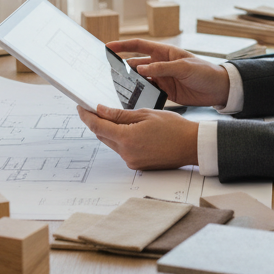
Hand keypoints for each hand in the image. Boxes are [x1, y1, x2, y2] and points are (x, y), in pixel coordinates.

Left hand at [77, 104, 198, 169]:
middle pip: (103, 135)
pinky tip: (129, 129)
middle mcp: (126, 153)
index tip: (81, 108)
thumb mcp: (145, 114)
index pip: (98, 126)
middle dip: (97, 122)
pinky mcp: (137, 165)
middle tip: (94, 109)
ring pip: (112, 143)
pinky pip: (123, 150)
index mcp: (127, 138)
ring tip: (114, 116)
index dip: (86, 116)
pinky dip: (121, 139)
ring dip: (110, 131)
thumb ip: (120, 114)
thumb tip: (101, 110)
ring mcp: (132, 161)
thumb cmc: (174, 128)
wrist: (192, 146)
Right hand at [107, 39, 230, 106]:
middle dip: (122, 66)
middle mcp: (160, 63)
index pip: (139, 45)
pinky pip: (148, 90)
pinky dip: (140, 92)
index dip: (122, 45)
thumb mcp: (184, 67)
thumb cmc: (205, 72)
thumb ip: (162, 68)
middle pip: (135, 63)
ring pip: (140, 78)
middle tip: (107, 72)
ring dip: (130, 81)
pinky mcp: (165, 91)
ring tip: (116, 86)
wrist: (218, 89)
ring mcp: (162, 77)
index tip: (108, 47)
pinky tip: (131, 96)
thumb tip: (141, 67)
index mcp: (164, 52)